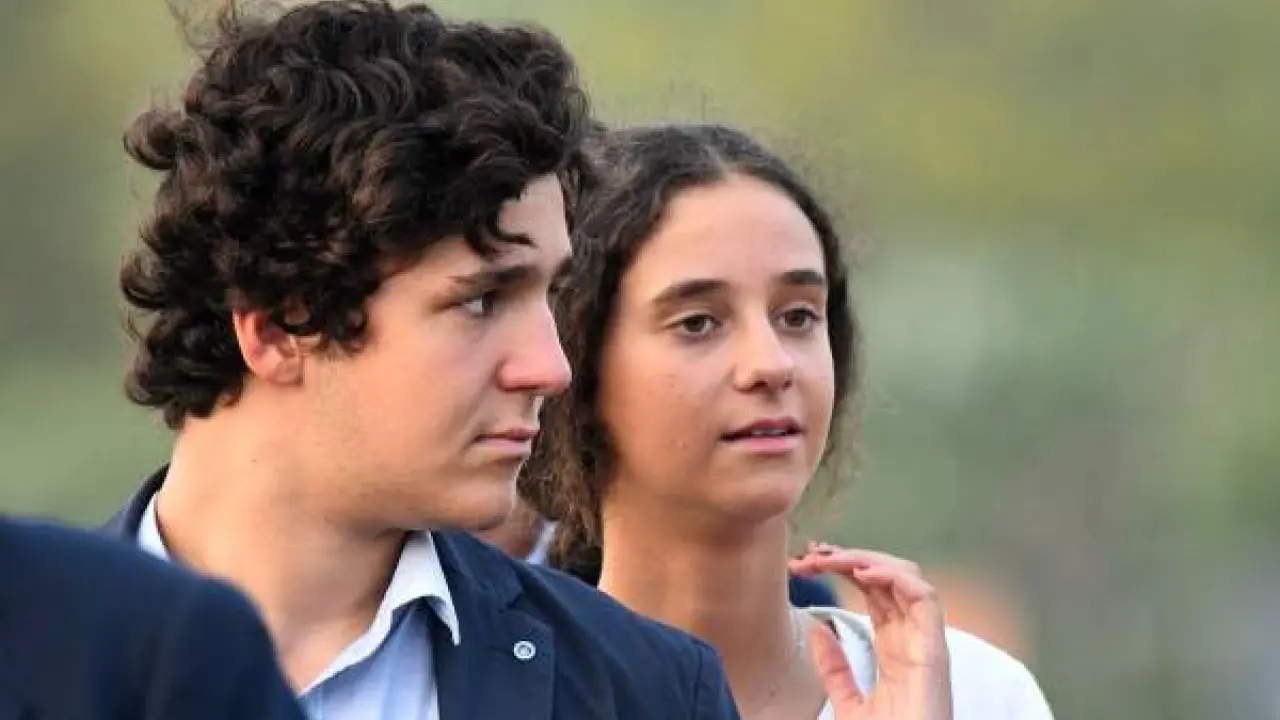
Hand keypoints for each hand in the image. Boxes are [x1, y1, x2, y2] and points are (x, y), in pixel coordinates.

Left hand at [790, 544, 952, 719]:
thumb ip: (834, 669)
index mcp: (893, 648)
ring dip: (868, 560)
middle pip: (888, 579)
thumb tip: (818, 630)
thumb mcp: (848, 704)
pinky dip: (896, 577)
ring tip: (832, 557)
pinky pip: (925, 599)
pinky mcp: (934, 652)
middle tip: (813, 554)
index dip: (844, 569)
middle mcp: (912, 639)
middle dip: (850, 557)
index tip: (808, 562)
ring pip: (907, 579)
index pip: (873, 592)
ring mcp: (925, 643)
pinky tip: (863, 572)